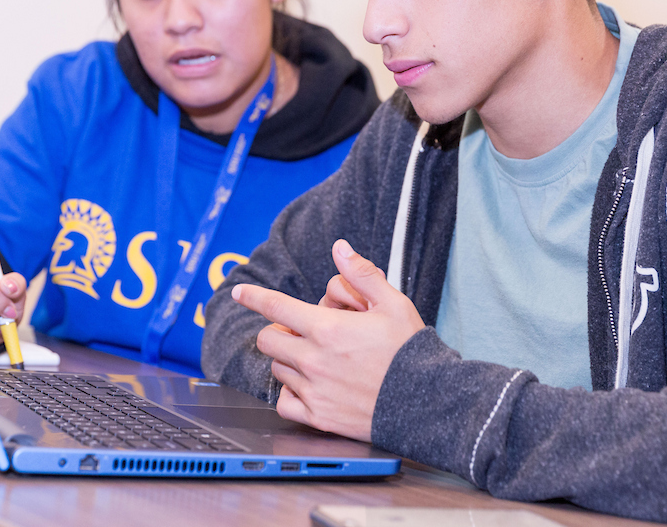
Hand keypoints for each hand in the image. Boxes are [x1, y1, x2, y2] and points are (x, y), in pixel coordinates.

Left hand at [231, 239, 423, 441]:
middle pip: (268, 339)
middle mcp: (314, 360)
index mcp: (328, 329)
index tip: (239, 291)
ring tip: (316, 358)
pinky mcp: (319, 417)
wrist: (427, 403)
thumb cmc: (410, 352)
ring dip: (288, 359)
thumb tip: (339, 248)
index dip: (253, 296)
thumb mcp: (393, 303)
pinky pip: (284, 403)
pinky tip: (308, 386)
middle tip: (298, 331)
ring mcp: (314, 390)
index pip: (276, 307)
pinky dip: (290, 393)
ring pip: (278, 368)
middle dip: (277, 330)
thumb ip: (361, 274)